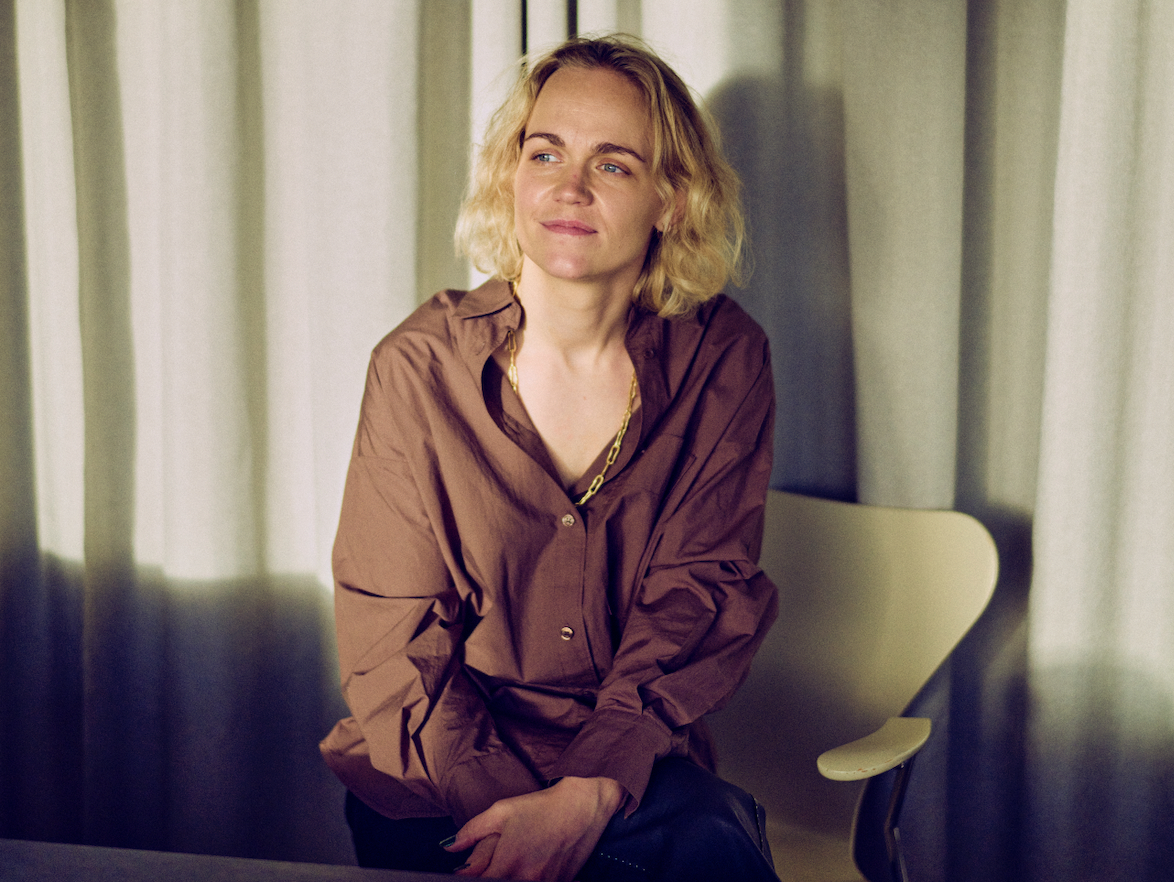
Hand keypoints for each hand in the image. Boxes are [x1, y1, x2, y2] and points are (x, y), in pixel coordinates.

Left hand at [446, 776, 623, 880]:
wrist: (583, 806)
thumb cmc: (541, 807)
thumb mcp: (502, 811)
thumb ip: (472, 830)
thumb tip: (450, 847)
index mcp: (509, 864)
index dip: (472, 876)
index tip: (470, 870)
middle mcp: (527, 879)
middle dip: (493, 875)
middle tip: (494, 862)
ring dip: (512, 875)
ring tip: (519, 856)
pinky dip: (530, 876)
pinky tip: (534, 860)